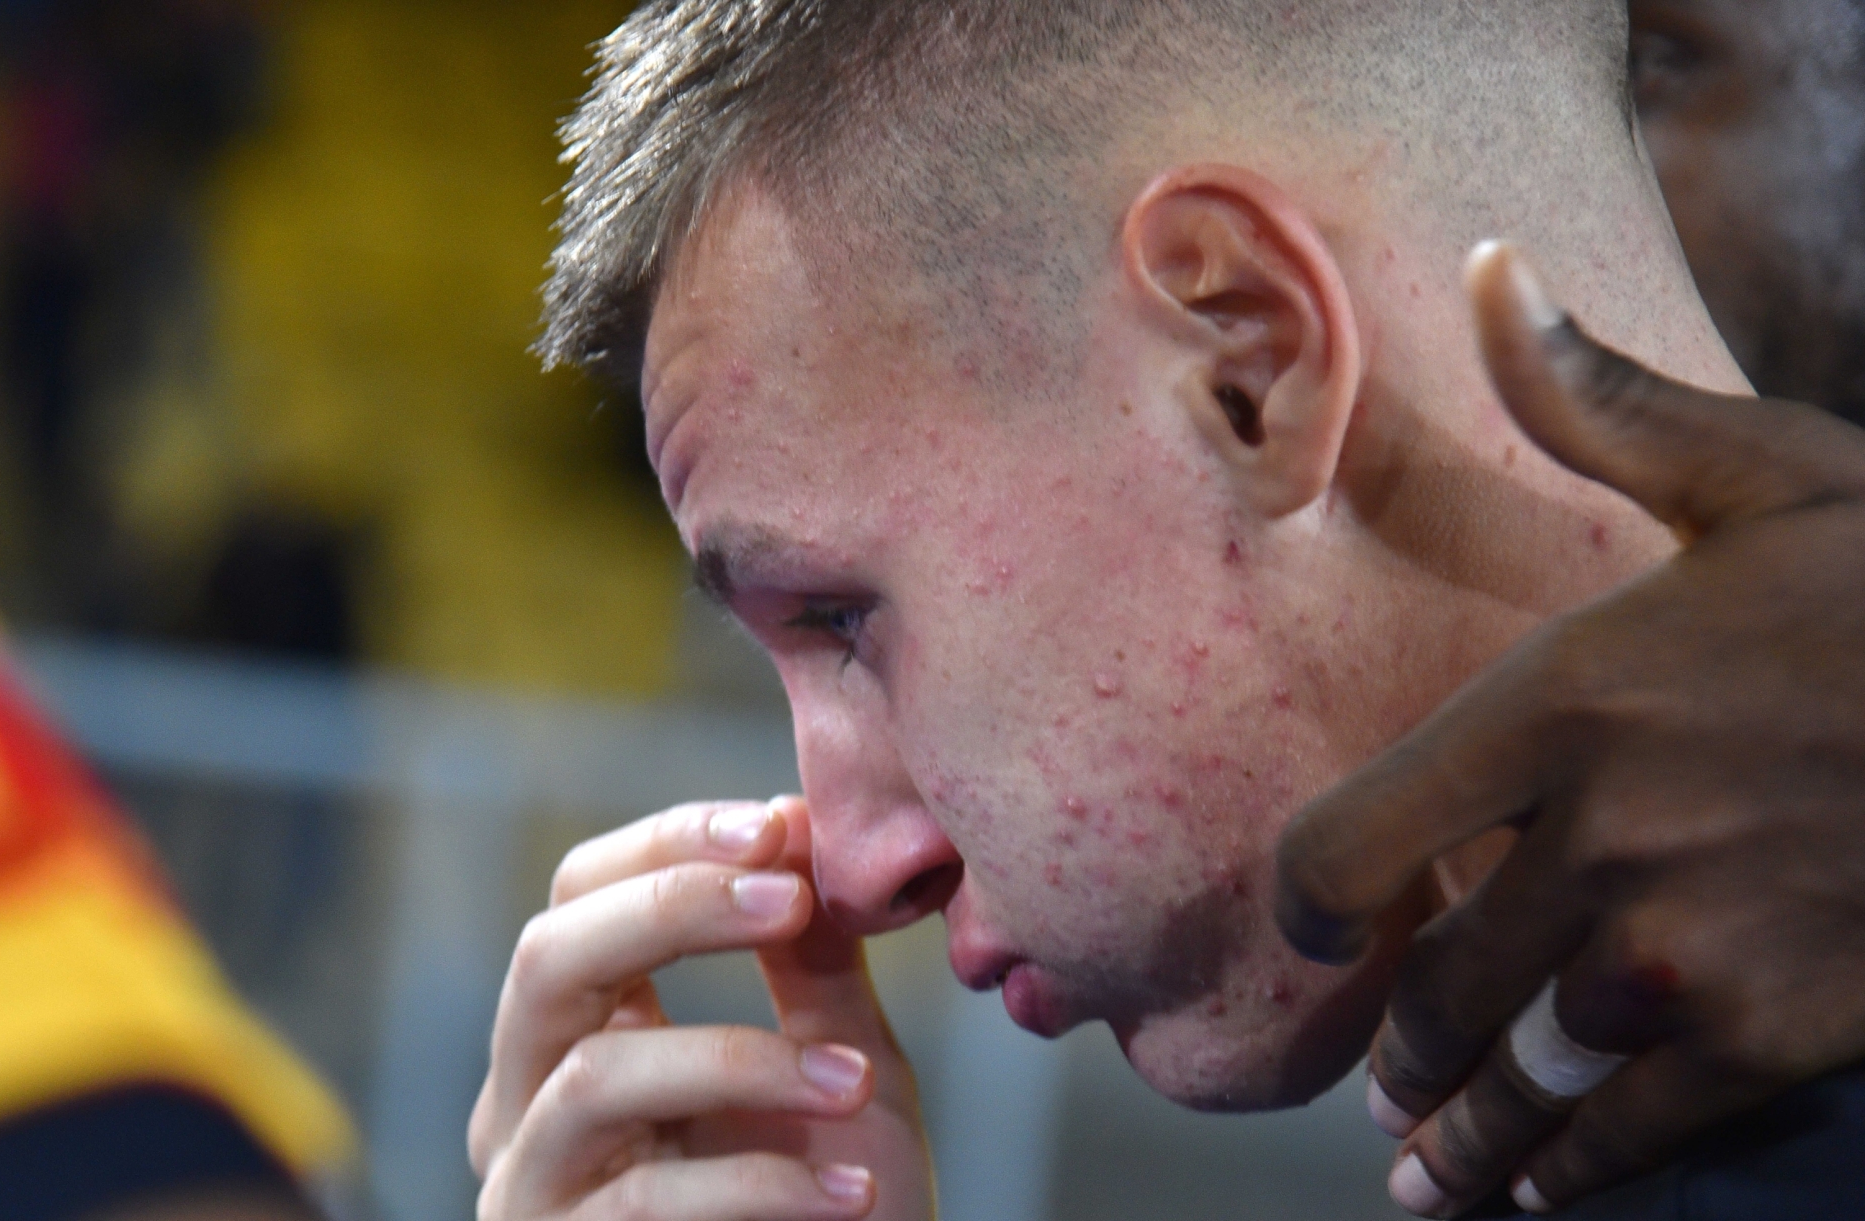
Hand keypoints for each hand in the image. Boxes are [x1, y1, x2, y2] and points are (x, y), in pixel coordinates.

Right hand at [469, 797, 932, 1220]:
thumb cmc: (839, 1219)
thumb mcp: (838, 1074)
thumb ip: (811, 962)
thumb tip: (798, 823)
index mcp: (581, 1037)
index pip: (578, 896)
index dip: (669, 843)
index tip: (782, 822)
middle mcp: (525, 1104)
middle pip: (545, 959)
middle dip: (671, 907)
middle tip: (790, 893)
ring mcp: (531, 1191)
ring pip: (590, 1081)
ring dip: (741, 1061)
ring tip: (859, 1084)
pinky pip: (642, 1204)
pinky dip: (760, 1188)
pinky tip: (852, 1193)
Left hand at [1275, 242, 1864, 1215]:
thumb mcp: (1767, 474)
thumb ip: (1598, 403)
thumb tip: (1489, 273)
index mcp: (1561, 701)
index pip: (1344, 848)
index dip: (1308, 906)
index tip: (1316, 929)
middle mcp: (1596, 838)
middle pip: (1426, 986)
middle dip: (1398, 1045)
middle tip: (1387, 1078)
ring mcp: (1683, 952)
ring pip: (1517, 1074)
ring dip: (1463, 1132)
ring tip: (1432, 1164)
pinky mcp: (1777, 1037)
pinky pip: (1630, 1136)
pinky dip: (1572, 1176)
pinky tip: (1542, 1191)